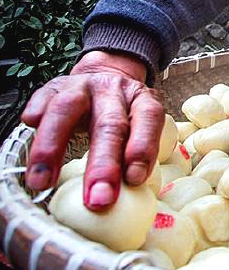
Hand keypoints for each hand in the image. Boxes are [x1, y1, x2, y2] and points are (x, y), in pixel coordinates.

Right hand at [21, 50, 163, 210]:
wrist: (106, 77)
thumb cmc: (123, 114)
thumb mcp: (138, 127)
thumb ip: (134, 154)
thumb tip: (127, 201)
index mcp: (142, 100)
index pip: (148, 119)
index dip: (143, 148)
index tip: (134, 180)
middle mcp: (113, 91)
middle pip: (109, 124)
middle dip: (103, 164)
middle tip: (98, 199)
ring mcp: (83, 86)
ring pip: (67, 109)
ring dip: (53, 147)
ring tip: (42, 181)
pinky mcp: (54, 87)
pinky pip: (42, 97)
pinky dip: (36, 113)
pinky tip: (30, 126)